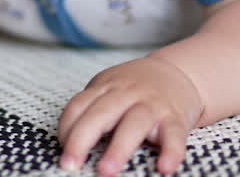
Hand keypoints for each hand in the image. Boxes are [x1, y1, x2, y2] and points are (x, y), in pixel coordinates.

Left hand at [57, 55, 204, 175]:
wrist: (178, 72)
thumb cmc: (136, 89)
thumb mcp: (110, 90)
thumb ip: (93, 110)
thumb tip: (69, 145)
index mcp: (106, 87)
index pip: (78, 105)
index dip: (66, 128)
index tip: (62, 151)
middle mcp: (127, 93)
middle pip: (101, 113)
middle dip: (82, 139)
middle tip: (70, 164)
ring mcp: (152, 104)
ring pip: (134, 123)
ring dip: (119, 147)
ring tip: (106, 171)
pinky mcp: (175, 117)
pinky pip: (174, 134)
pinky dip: (170, 151)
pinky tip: (164, 167)